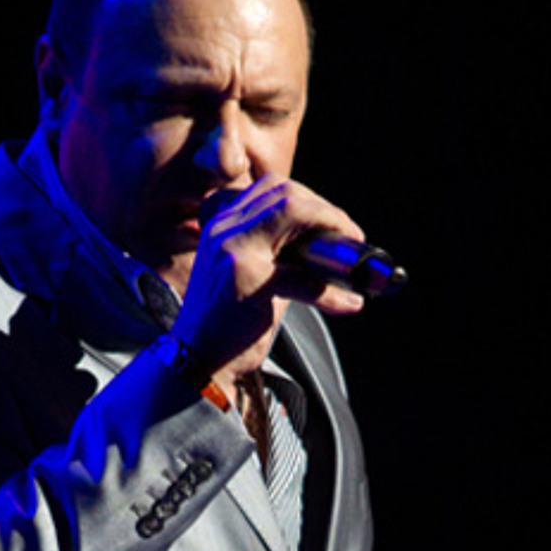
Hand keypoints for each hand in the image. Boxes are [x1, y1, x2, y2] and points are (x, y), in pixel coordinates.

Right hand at [170, 175, 365, 386]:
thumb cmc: (228, 324)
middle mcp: (224, 230)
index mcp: (223, 224)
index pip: (273, 187)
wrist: (197, 363)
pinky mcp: (248, 282)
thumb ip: (280, 254)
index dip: (313, 200)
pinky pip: (302, 276)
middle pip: (286, 192)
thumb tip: (328, 247)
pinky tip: (347, 303)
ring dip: (332, 230)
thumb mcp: (250, 276)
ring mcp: (233, 252)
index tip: (336, 224)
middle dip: (327, 211)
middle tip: (350, 238)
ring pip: (292, 212)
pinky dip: (330, 292)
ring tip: (352, 263)